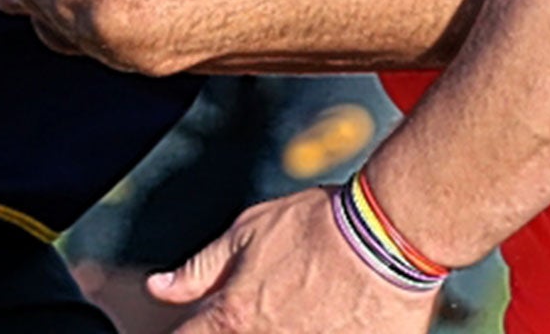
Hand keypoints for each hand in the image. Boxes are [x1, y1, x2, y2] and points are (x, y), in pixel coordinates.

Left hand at [150, 189, 436, 333]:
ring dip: (284, 327)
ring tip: (306, 306)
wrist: (390, 236)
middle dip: (246, 326)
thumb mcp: (251, 230)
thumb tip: (159, 287)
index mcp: (232, 320)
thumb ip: (201, 268)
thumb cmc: (320, 226)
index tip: (208, 319)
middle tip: (272, 303)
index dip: (194, 328)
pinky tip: (328, 315)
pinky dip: (317, 330)